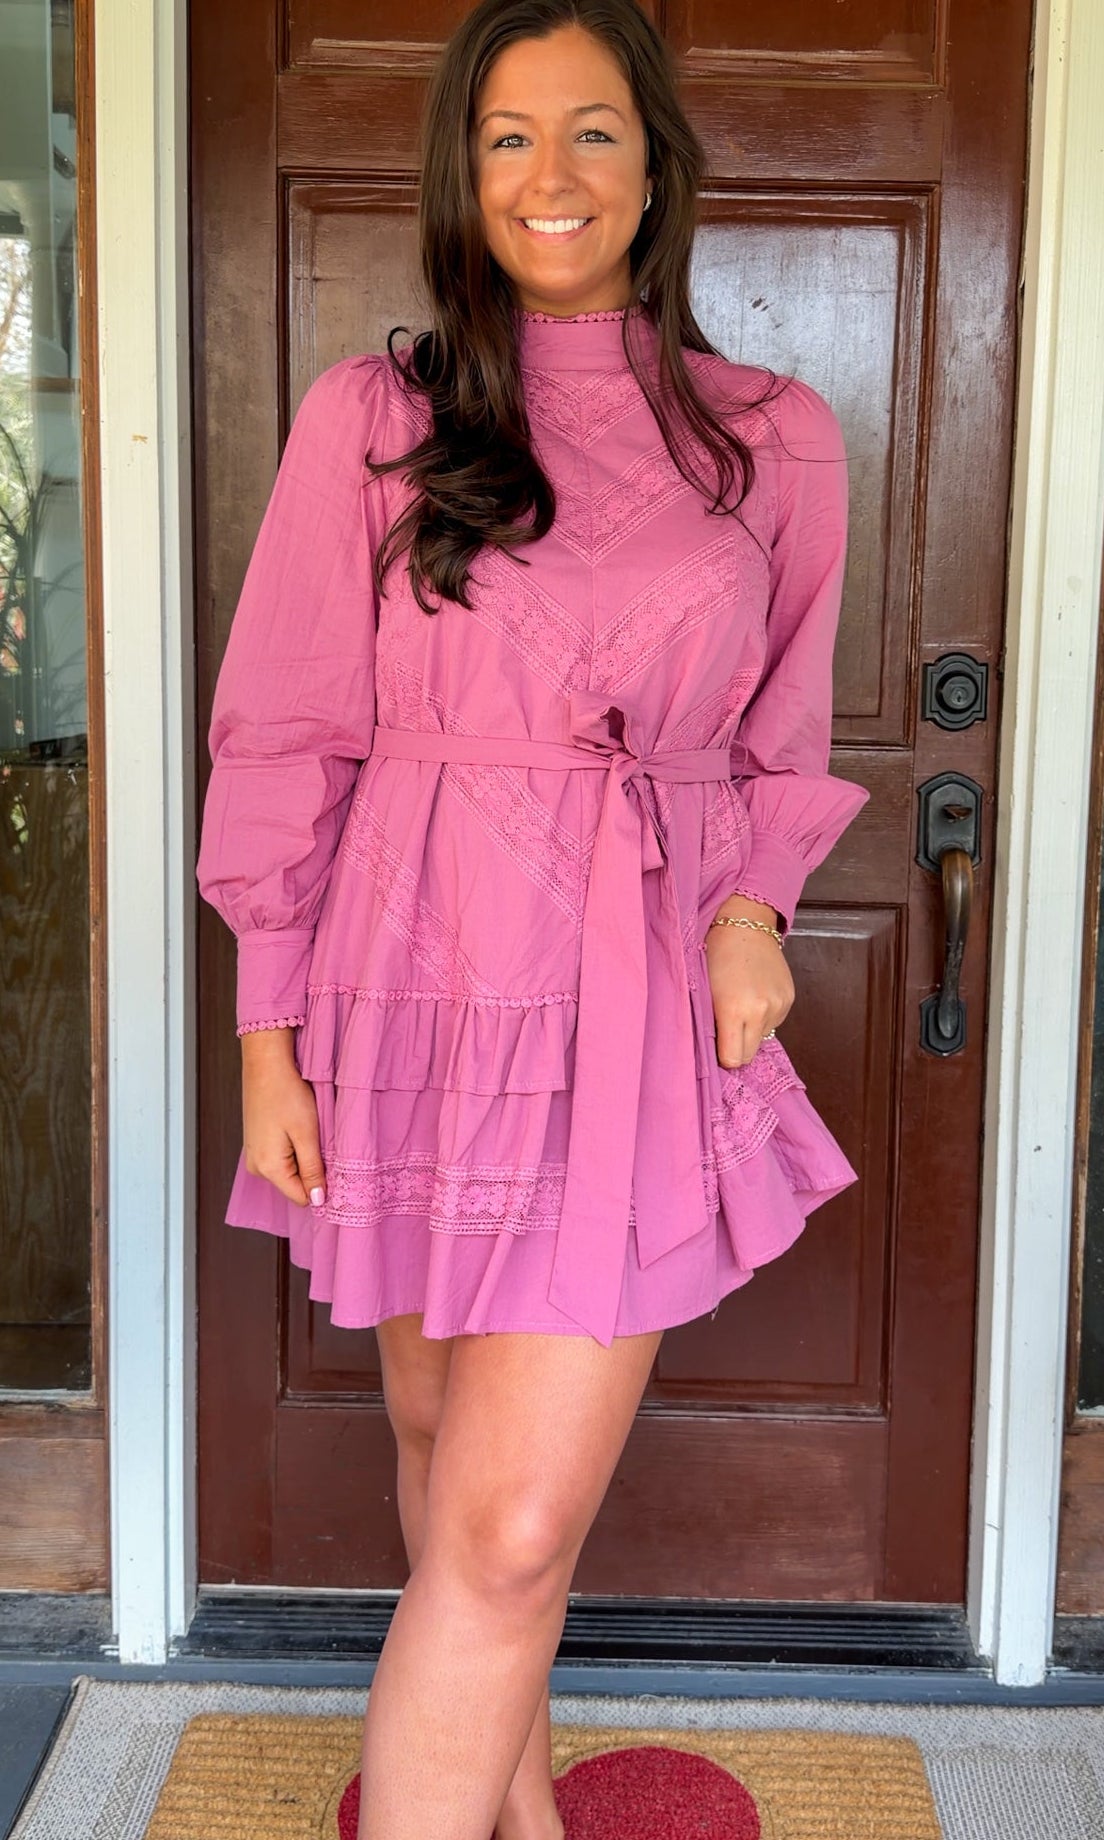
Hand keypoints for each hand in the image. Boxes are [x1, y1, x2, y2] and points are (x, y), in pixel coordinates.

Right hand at [241, 1028, 326, 1207]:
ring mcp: (254, 1156)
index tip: (332, 1164)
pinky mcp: (257, 1144)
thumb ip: (312, 1170)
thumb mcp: (306, 1134)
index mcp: (268, 1168)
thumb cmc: (286, 1093)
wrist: (265, 1064)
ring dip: (303, 1156)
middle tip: (319, 1140)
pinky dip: (294, 1147)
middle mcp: (256, 1167)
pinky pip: (281, 1158)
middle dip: (312, 1168)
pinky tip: (296, 1126)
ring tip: (306, 1130)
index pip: (302, 1198)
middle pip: (295, 1185)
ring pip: (290, 1171)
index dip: (322, 1186)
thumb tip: (318, 1201)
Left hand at [704, 895, 793, 1069]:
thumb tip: (717, 1050)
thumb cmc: (715, 955)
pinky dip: (764, 1016)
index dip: (723, 1056)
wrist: (745, 925)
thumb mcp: (704, 991)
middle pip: (750, 1054)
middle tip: (726, 1030)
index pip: (733, 1059)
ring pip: (763, 1038)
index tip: (717, 1046)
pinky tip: (755, 996)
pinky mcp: (789, 999)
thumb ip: (711, 1023)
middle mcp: (760, 1011)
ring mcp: (778, 1005)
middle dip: (737, 1047)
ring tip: (741, 1004)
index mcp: (733, 1009)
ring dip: (751, 1030)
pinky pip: (774, 1022)